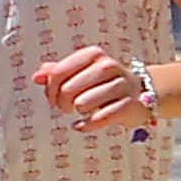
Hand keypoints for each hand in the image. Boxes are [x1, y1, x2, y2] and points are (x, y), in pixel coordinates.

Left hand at [32, 45, 149, 132]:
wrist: (143, 90)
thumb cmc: (103, 82)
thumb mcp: (81, 72)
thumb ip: (57, 72)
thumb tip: (36, 77)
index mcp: (92, 55)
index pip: (58, 72)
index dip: (50, 90)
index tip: (53, 98)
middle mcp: (107, 66)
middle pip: (68, 90)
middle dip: (62, 103)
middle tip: (67, 107)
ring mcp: (120, 85)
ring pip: (82, 104)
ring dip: (79, 112)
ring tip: (84, 110)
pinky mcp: (130, 105)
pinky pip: (99, 119)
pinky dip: (87, 125)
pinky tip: (84, 124)